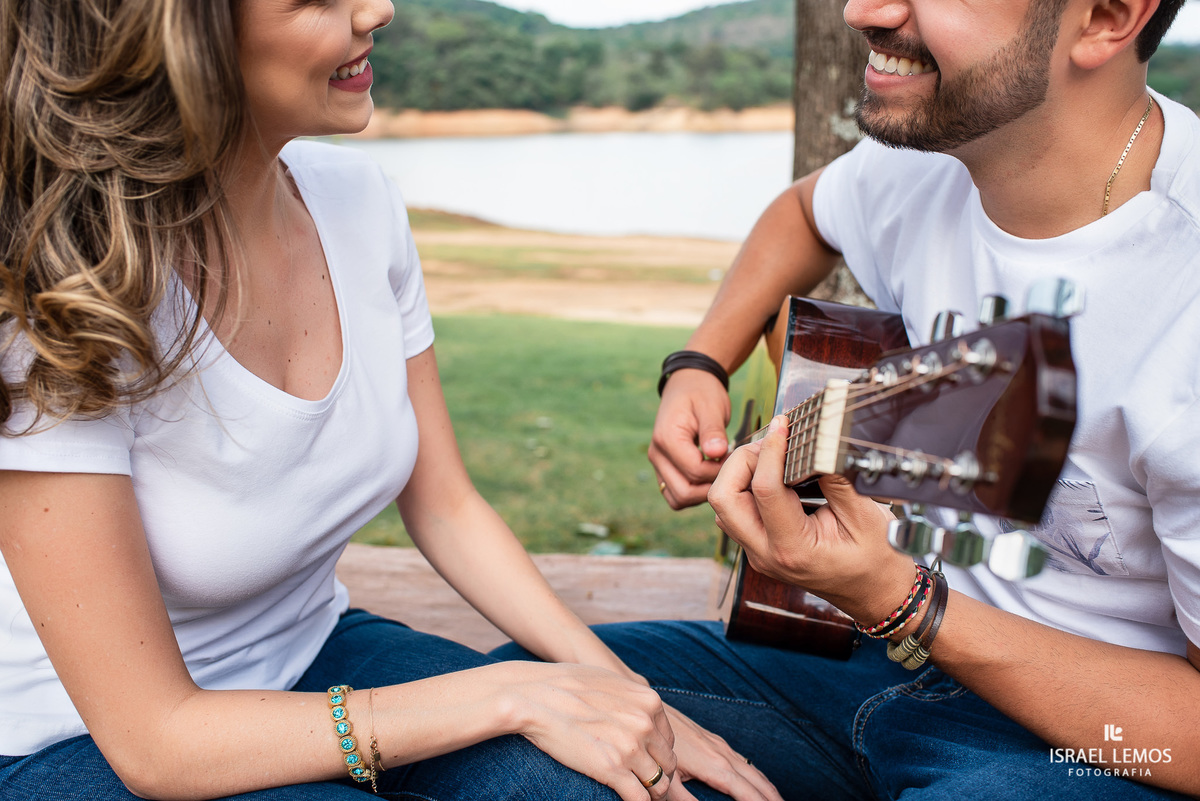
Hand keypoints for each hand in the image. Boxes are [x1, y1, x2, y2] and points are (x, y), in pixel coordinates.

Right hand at [504, 662, 677, 799]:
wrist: (533, 697)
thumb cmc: (564, 686)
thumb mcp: (609, 681)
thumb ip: (630, 699)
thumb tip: (638, 712)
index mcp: (649, 701)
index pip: (669, 740)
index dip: (658, 756)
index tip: (646, 764)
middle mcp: (645, 723)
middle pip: (668, 763)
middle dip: (658, 777)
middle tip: (642, 785)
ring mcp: (631, 747)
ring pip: (658, 784)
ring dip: (650, 794)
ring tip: (637, 796)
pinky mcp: (612, 769)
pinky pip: (640, 799)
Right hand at [649, 369, 730, 509]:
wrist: (688, 384)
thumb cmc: (702, 393)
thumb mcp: (711, 406)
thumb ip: (713, 431)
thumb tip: (717, 452)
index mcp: (667, 438)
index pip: (694, 471)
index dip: (718, 471)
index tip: (734, 459)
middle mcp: (657, 455)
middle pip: (684, 492)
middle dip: (711, 487)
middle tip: (729, 471)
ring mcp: (658, 464)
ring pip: (678, 498)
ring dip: (702, 494)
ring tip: (720, 475)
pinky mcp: (664, 470)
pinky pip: (675, 494)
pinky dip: (693, 493)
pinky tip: (710, 478)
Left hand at [661, 704, 781, 800]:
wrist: (648, 710)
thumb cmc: (655, 747)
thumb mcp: (668, 782)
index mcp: (717, 767)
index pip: (749, 795)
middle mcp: (724, 754)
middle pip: (758, 783)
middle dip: (773, 799)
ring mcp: (720, 745)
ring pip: (753, 769)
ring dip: (768, 788)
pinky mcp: (714, 740)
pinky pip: (744, 760)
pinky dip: (757, 774)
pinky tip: (756, 780)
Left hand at [707, 415, 912, 623]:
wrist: (875, 593)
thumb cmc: (877, 560)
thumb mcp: (865, 516)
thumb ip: (836, 478)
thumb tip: (815, 442)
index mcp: (793, 549)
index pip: (764, 490)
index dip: (771, 450)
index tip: (783, 424)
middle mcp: (765, 554)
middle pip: (723, 499)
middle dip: (740, 461)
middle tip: (772, 441)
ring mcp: (758, 552)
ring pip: (723, 505)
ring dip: (740, 473)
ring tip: (775, 453)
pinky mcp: (758, 546)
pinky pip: (736, 511)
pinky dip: (746, 485)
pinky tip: (775, 471)